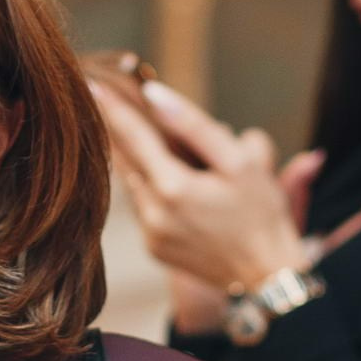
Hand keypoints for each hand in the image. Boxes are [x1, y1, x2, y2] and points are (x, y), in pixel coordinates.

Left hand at [95, 77, 310, 299]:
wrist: (268, 276)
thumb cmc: (262, 213)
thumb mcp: (240, 163)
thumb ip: (195, 126)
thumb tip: (154, 94)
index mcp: (173, 188)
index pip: (133, 136)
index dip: (113, 108)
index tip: (93, 84)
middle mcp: (153, 214)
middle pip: (126, 160)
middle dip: (120, 132)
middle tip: (111, 101)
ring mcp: (150, 235)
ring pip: (133, 184)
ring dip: (140, 162)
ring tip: (155, 145)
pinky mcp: (154, 248)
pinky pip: (143, 208)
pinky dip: (150, 190)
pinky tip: (171, 183)